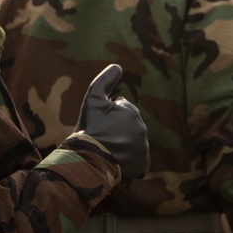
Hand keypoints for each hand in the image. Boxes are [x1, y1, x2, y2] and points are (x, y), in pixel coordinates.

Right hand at [75, 64, 149, 179]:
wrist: (88, 161)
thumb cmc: (89, 130)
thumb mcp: (93, 100)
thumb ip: (105, 80)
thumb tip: (117, 65)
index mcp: (132, 112)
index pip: (121, 110)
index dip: (107, 117)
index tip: (99, 126)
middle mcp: (142, 129)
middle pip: (127, 127)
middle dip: (116, 130)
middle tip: (101, 139)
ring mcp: (143, 149)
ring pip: (132, 143)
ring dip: (122, 145)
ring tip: (106, 151)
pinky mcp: (143, 166)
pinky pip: (137, 161)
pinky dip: (128, 161)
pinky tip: (115, 162)